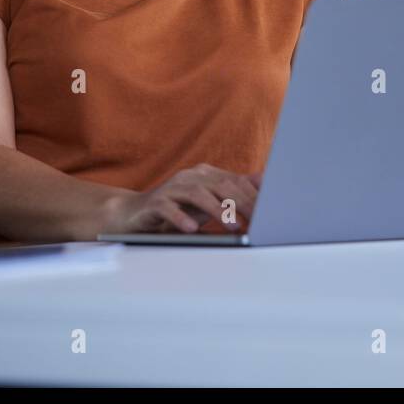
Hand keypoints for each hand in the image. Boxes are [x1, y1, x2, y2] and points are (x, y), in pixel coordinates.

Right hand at [100, 164, 261, 234]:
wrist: (134, 214)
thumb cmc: (178, 209)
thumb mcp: (209, 202)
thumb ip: (235, 191)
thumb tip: (266, 180)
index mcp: (205, 174)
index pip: (234, 181)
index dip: (253, 196)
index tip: (269, 213)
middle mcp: (190, 176)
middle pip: (220, 185)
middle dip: (241, 202)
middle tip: (257, 221)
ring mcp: (171, 188)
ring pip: (197, 194)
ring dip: (217, 210)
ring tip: (233, 226)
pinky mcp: (154, 203)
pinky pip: (168, 208)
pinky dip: (181, 217)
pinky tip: (191, 229)